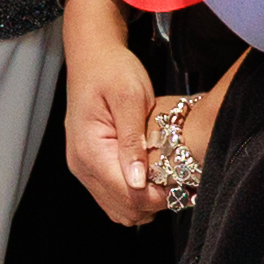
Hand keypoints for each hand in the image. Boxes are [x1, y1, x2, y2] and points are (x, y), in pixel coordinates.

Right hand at [59, 0, 162, 226]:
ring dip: (145, 202)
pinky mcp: (89, 166)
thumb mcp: (129, 98)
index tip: (182, 183)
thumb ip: (132, 140)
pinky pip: (112, 196)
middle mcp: (81, 165)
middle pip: (123, 208)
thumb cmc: (112, 70)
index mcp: (90, 150)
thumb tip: (138, 181)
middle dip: (154, 201)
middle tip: (180, 180)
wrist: (92, 56)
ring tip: (168, 179)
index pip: (127, 194)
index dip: (158, 196)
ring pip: (117, 208)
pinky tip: (153, 177)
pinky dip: (134, 196)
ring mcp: (82, 168)